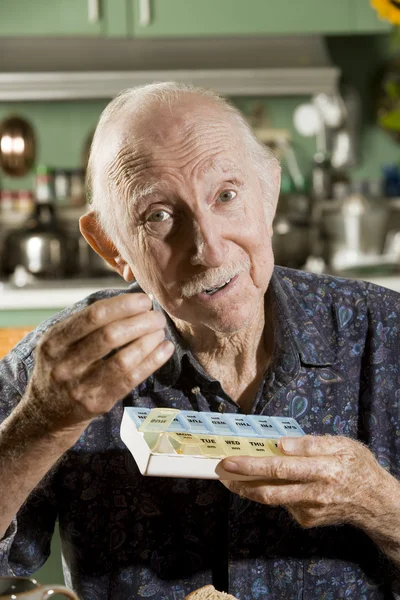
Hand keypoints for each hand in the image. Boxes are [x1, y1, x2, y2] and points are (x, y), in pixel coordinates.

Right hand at [22, 293, 173, 439]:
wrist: (47, 412)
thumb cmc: (62, 366)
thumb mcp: (59, 342)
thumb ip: (87, 323)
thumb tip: (132, 302)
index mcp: (54, 341)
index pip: (94, 316)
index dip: (124, 305)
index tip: (144, 301)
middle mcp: (65, 364)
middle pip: (111, 336)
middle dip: (140, 322)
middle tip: (157, 316)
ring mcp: (81, 386)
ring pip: (123, 360)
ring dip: (148, 341)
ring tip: (161, 331)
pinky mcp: (98, 403)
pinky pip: (131, 380)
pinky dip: (152, 361)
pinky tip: (165, 349)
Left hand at [220, 435, 398, 531]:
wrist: (374, 502)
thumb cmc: (357, 466)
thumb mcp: (342, 445)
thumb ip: (311, 444)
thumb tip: (280, 444)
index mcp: (324, 470)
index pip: (281, 468)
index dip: (253, 465)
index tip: (231, 460)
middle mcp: (315, 494)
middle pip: (270, 489)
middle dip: (242, 481)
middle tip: (221, 471)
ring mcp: (309, 511)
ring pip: (273, 499)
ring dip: (249, 489)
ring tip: (231, 478)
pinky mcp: (307, 520)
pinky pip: (284, 504)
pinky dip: (272, 493)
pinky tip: (266, 483)